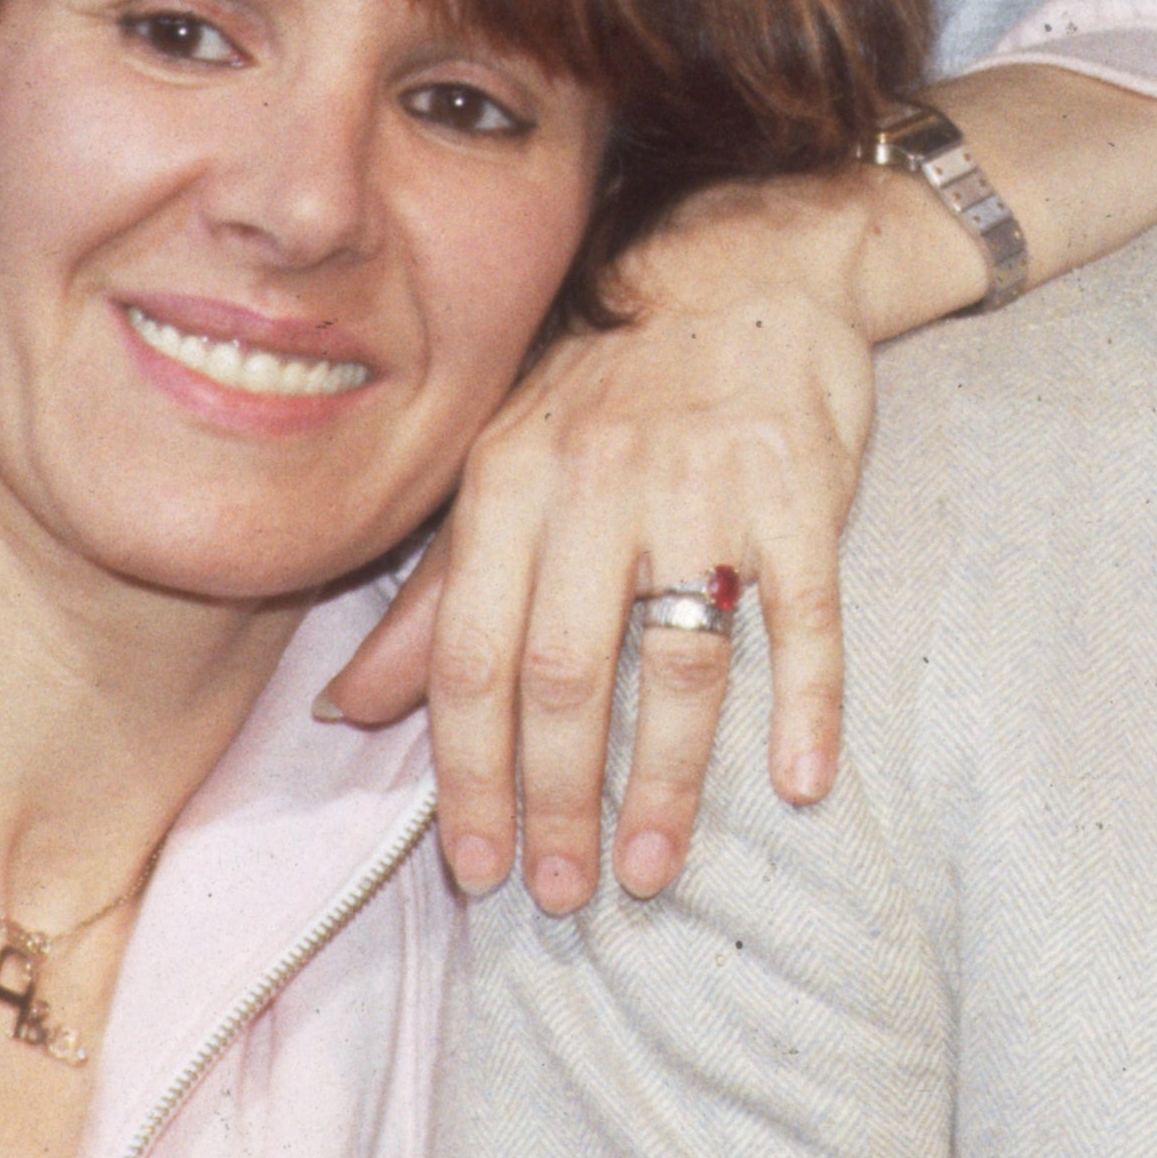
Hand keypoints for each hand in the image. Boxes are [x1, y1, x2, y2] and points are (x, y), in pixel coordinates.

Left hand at [324, 166, 908, 907]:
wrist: (748, 265)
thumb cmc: (609, 380)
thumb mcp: (500, 464)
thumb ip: (433, 594)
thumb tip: (349, 713)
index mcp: (511, 480)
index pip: (475, 654)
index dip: (468, 773)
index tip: (473, 868)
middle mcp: (598, 483)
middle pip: (566, 672)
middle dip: (556, 800)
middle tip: (560, 893)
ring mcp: (704, 485)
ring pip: (676, 659)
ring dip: (666, 781)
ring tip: (654, 869)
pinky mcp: (801, 487)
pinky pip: (803, 612)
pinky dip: (807, 702)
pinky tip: (799, 784)